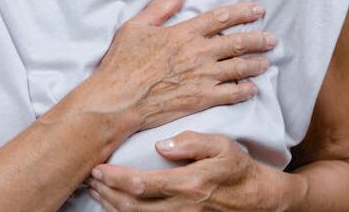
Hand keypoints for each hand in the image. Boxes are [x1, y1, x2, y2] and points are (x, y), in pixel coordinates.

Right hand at [84, 0, 277, 132]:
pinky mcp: (201, 99)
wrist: (117, 101)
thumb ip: (160, 8)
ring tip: (267, 61)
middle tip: (272, 39)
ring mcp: (202, 77)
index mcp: (183, 33)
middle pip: (236, 43)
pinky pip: (231, 94)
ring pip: (239, 68)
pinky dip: (245, 90)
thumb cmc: (122, 63)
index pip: (220, 18)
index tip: (258, 10)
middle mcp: (198, 53)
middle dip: (258, 39)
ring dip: (256, 64)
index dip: (242, 12)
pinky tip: (252, 89)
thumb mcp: (135, 27)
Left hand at [87, 131, 294, 211]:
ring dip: (112, 205)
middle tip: (90, 178)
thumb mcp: (222, 146)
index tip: (98, 168)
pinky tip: (116, 204)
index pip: (141, 184)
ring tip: (96, 190)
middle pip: (132, 206)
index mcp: (188, 184)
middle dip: (106, 193)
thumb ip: (191, 142)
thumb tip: (161, 145)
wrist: (258, 199)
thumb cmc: (238, 168)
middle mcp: (181, 206)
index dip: (115, 178)